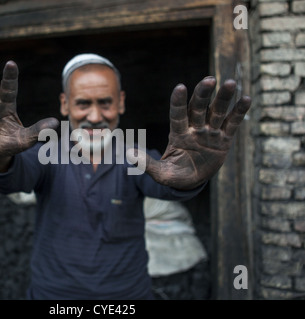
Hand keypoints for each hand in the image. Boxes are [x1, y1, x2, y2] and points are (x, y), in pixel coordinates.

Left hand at [128, 76, 250, 189]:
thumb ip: (147, 164)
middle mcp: (194, 128)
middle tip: (209, 80)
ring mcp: (210, 132)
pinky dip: (239, 112)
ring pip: (217, 112)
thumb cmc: (174, 175)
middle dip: (203, 95)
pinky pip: (232, 123)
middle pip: (198, 108)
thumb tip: (128, 154)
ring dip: (223, 98)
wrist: (191, 181)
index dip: (178, 102)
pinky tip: (245, 99)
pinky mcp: (224, 139)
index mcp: (178, 134)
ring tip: (230, 83)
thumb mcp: (161, 173)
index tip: (180, 87)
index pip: (178, 115)